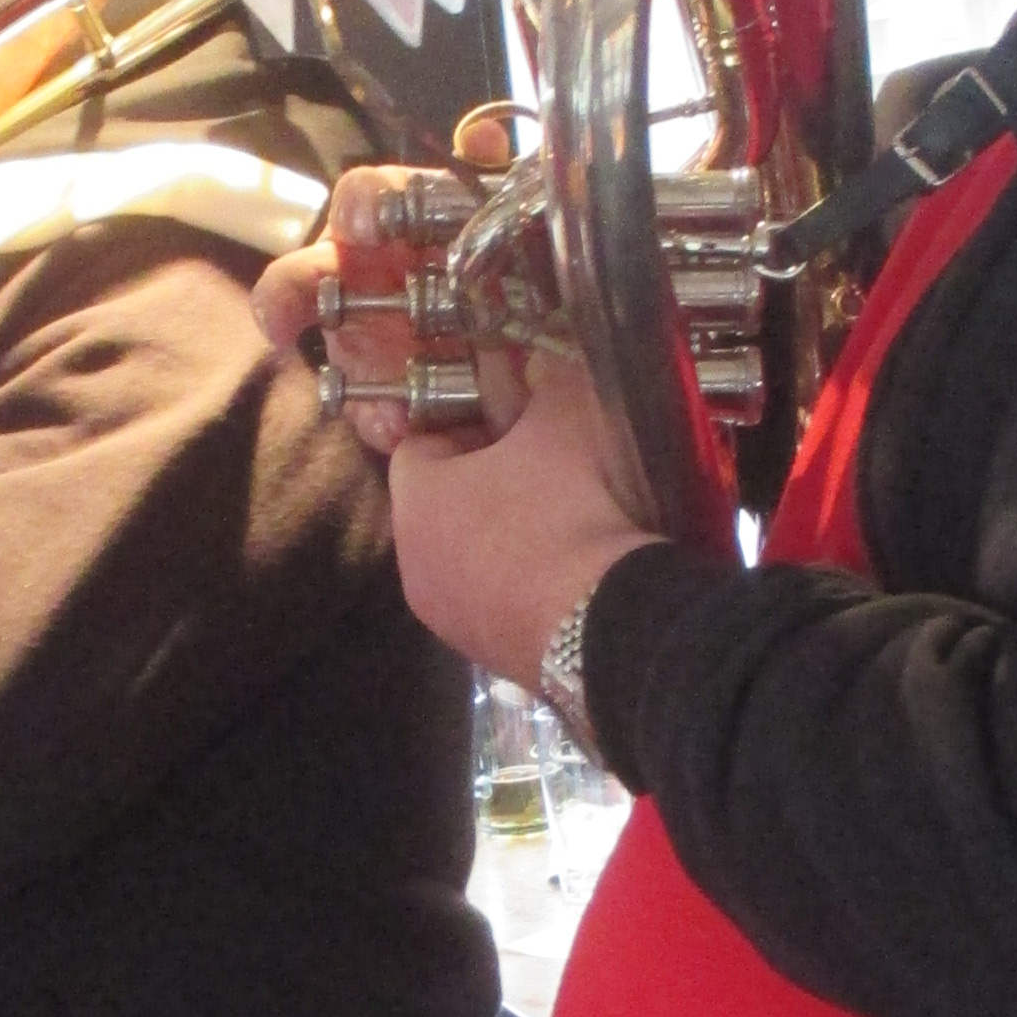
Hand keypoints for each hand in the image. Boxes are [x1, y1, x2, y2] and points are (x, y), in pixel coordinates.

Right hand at [252, 118, 528, 460]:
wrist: (534, 340)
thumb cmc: (505, 258)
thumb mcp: (512, 213)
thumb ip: (493, 177)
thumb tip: (484, 136)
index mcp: (398, 221)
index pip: (366, 197)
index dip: (363, 205)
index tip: (365, 221)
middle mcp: (368, 278)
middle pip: (310, 277)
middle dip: (288, 296)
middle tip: (281, 317)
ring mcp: (367, 339)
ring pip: (337, 353)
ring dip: (348, 376)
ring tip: (376, 406)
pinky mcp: (379, 395)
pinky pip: (370, 410)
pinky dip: (383, 421)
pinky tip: (401, 429)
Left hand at [385, 343, 660, 687]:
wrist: (604, 624)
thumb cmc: (567, 509)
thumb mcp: (566, 422)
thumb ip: (553, 380)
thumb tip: (552, 360)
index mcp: (415, 501)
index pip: (418, 444)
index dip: (467, 425)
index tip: (512, 424)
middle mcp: (413, 565)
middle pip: (442, 504)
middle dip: (487, 481)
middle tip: (542, 466)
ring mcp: (447, 618)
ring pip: (468, 557)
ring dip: (505, 535)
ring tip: (563, 520)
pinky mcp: (485, 656)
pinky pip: (496, 601)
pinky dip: (524, 583)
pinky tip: (570, 572)